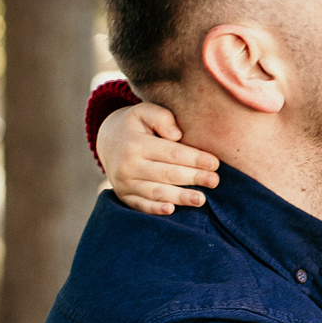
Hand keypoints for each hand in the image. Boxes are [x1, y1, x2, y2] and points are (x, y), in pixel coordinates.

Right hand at [99, 102, 219, 215]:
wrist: (107, 141)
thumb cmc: (135, 125)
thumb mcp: (144, 111)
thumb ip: (162, 117)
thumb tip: (177, 135)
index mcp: (135, 144)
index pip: (171, 153)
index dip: (194, 159)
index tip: (215, 163)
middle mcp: (128, 165)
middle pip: (167, 174)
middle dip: (193, 178)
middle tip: (215, 181)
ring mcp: (124, 183)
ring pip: (156, 192)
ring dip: (180, 197)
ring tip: (201, 199)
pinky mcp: (124, 196)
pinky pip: (141, 205)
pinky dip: (155, 210)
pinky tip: (171, 210)